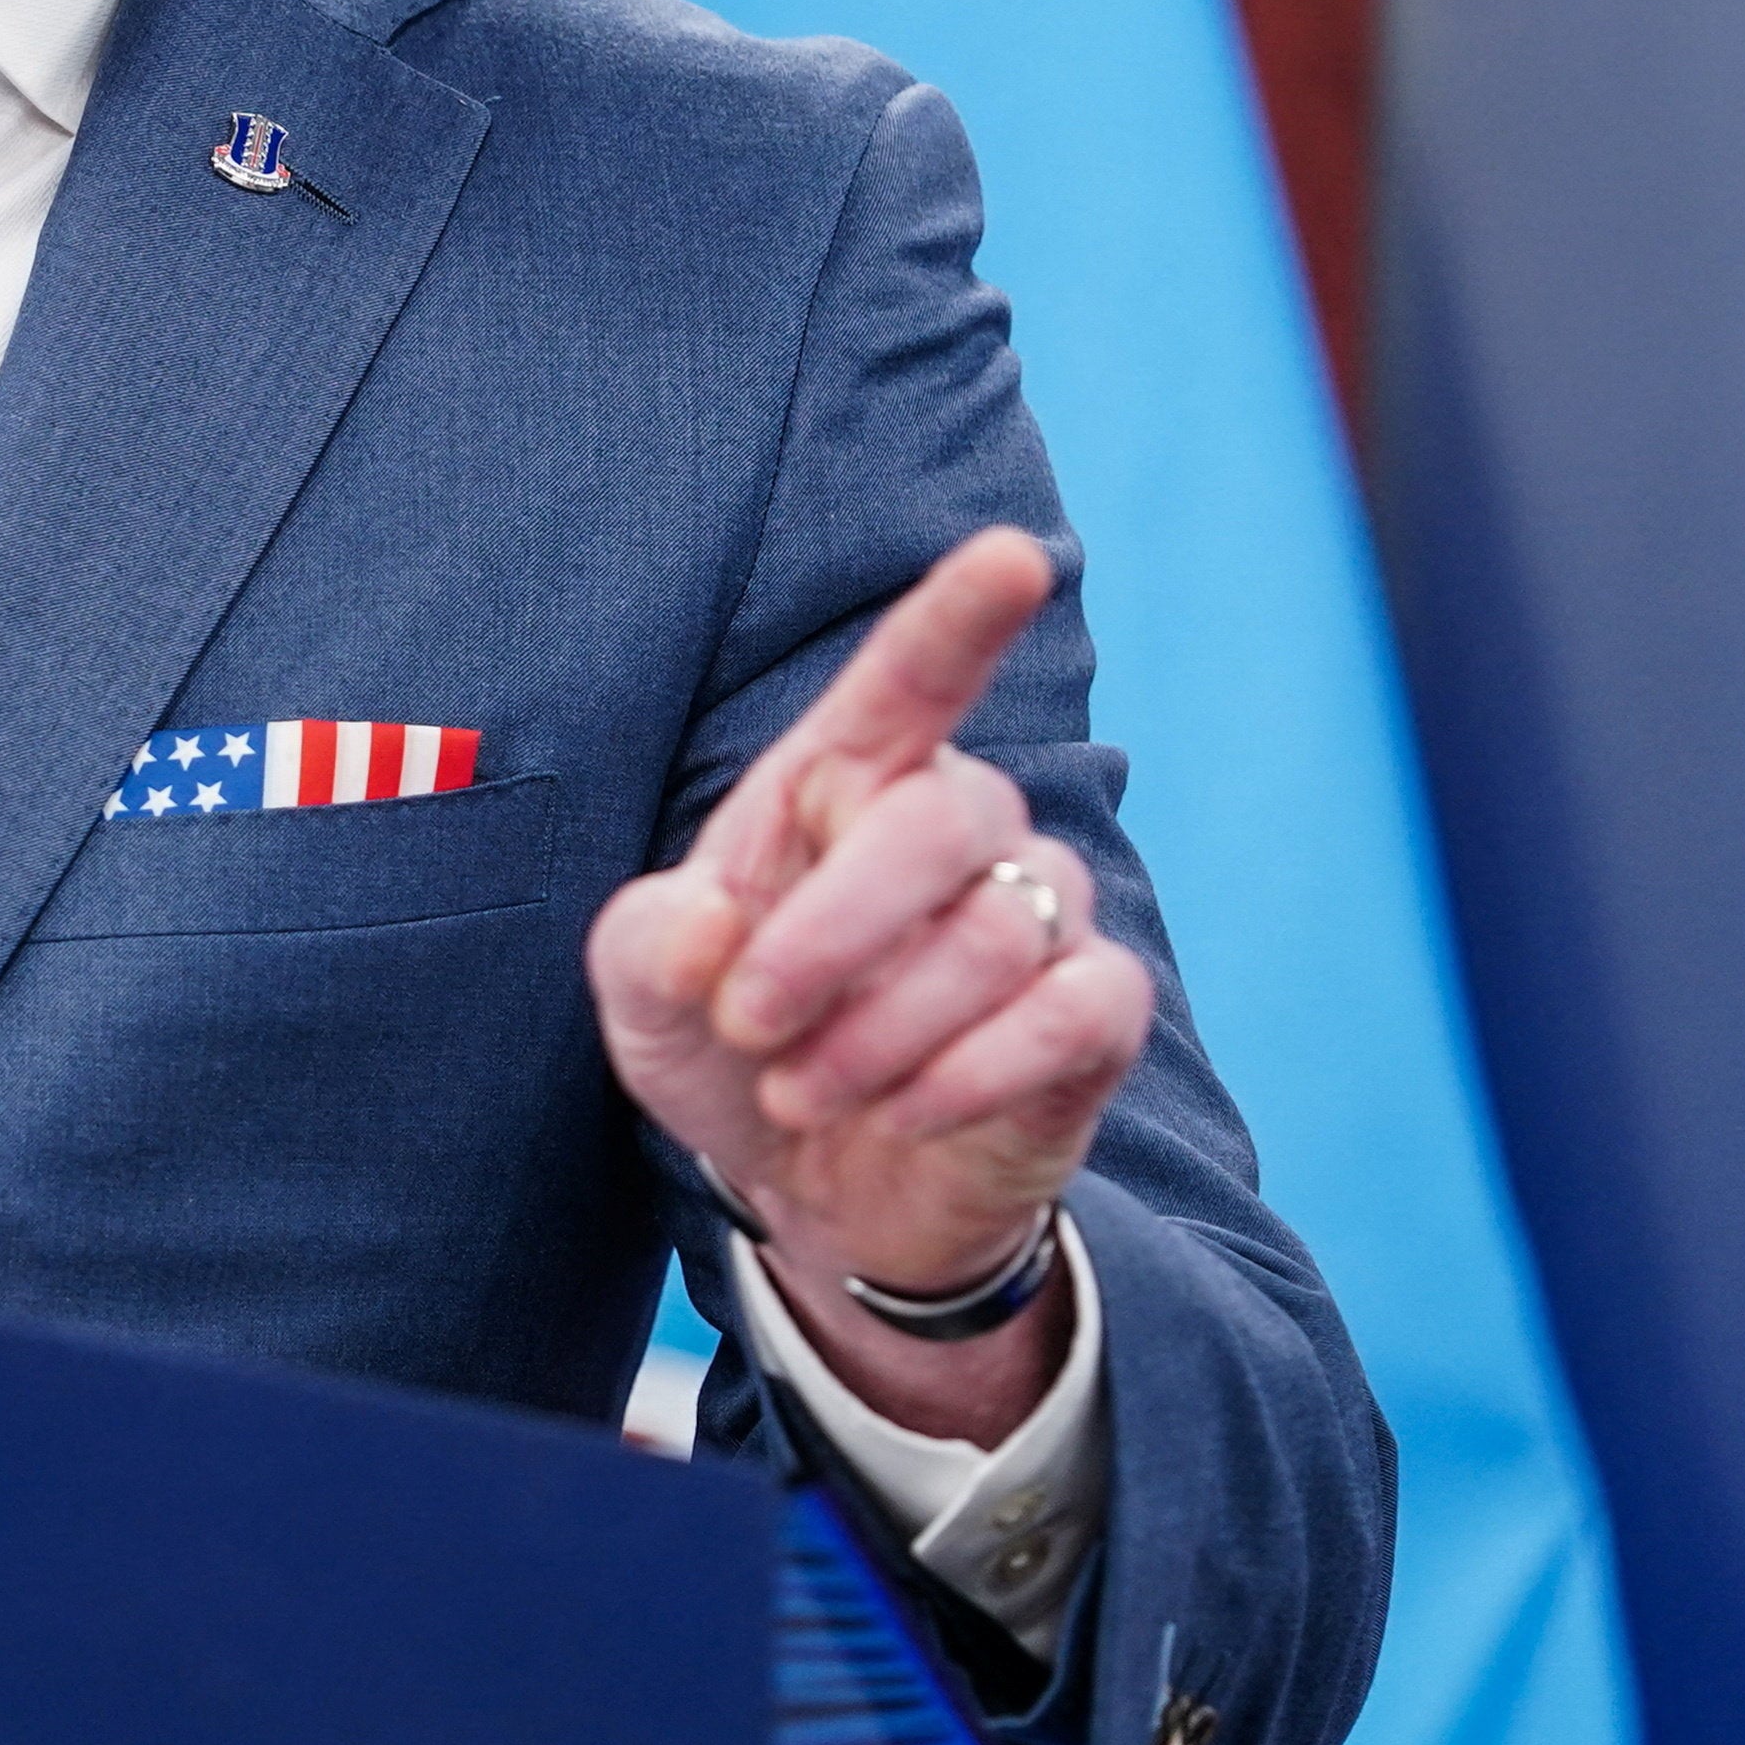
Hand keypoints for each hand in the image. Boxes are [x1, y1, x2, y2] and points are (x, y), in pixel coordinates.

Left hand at [586, 526, 1153, 1440]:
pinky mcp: (1097, 1013)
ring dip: (875, 1035)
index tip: (1010, 554)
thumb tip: (711, 927)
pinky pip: (1070, 1013)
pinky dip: (968, 1075)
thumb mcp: (647, 999)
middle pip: (940, 821)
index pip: (912, 679)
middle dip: (831, 934)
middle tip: (749, 1027)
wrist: (814, 1190)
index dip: (959, 616)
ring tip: (800, 1093)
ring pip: (995, 937)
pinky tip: (903, 1113)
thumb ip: (649, 945)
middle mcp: (959, 826)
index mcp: (845, 783)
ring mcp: (1042, 912)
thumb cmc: (733, 1050)